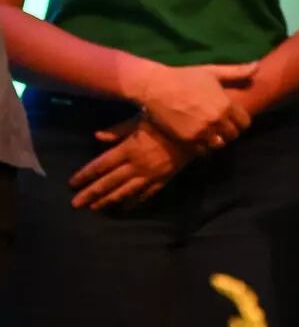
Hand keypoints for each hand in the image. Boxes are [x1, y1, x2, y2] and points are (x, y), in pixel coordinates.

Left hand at [70, 119, 194, 210]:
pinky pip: (146, 194)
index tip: (72, 183)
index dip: (85, 175)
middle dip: (91, 193)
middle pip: (109, 182)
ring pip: (125, 191)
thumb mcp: (141, 118)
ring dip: (108, 200)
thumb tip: (96, 136)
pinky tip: (125, 207)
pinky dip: (134, 202)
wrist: (199, 131)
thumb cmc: (167, 120)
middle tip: (76, 204)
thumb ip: (118, 129)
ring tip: (95, 208)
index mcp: (129, 148)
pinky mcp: (164, 179)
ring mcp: (150, 174)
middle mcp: (137, 164)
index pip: (100, 165)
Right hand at [131, 61, 255, 147]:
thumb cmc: (185, 77)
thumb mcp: (213, 72)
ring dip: (217, 140)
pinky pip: (202, 151)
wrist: (156, 87)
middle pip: (233, 135)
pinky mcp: (187, 140)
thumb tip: (257, 66)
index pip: (245, 122)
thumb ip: (237, 72)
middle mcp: (217, 120)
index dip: (240, 122)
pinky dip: (203, 147)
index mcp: (226, 105)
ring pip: (219, 144)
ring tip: (210, 133)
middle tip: (221, 127)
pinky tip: (198, 138)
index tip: (233, 119)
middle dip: (229, 131)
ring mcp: (202, 131)